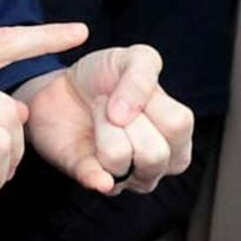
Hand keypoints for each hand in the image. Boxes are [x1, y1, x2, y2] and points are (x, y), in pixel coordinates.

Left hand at [19, 44, 196, 195]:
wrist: (62, 85)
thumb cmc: (108, 76)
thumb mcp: (134, 58)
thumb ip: (142, 75)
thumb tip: (123, 116)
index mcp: (175, 136)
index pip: (177, 126)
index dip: (149, 101)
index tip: (131, 88)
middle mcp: (156, 163)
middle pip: (154, 153)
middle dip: (126, 118)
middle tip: (111, 104)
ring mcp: (124, 175)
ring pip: (119, 159)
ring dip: (102, 126)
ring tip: (98, 116)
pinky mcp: (88, 177)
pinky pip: (95, 182)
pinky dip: (95, 177)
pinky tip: (97, 173)